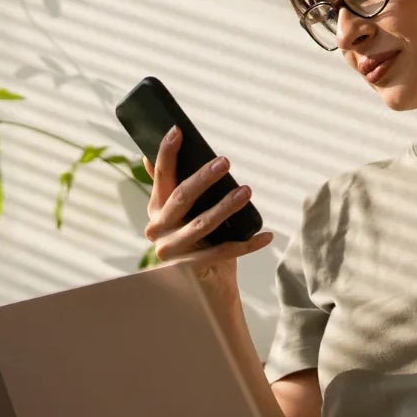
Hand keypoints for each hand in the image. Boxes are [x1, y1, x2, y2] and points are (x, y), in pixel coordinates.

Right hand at [141, 127, 274, 282]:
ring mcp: (173, 250)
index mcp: (156, 209)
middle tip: (225, 162)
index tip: (178, 130)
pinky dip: (247, 244)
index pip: (160, 175)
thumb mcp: (182, 213)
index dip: (166, 152)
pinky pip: (223, 252)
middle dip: (203, 178)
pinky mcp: (192, 268)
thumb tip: (151, 155)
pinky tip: (266, 235)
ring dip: (226, 207)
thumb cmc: (196, 241)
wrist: (201, 286)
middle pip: (181, 197)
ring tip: (247, 191)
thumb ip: (169, 188)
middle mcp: (158, 229)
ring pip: (201, 224)